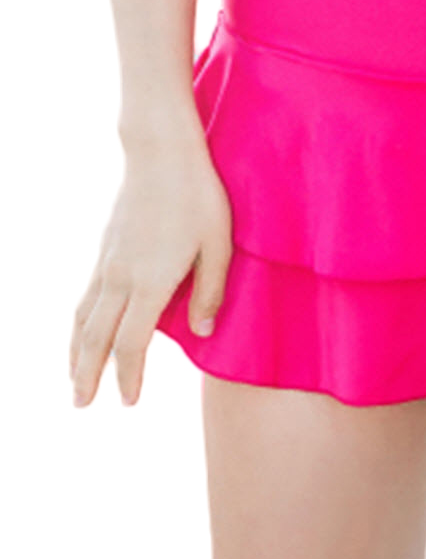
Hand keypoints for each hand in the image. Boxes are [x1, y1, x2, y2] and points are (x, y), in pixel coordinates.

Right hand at [69, 137, 232, 407]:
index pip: (131, 344)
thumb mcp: (219, 242)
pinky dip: (77, 323)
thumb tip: (203, 332)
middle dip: (87, 375)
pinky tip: (81, 330)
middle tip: (81, 406)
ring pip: (83, 318)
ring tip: (73, 380)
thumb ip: (210, 290)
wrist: (161, 152)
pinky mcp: (105, 248)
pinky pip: (85, 296)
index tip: (129, 402)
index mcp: (150, 281)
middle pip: (96, 338)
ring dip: (75, 353)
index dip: (128, 376)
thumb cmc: (199, 195)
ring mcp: (108, 262)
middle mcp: (121, 277)